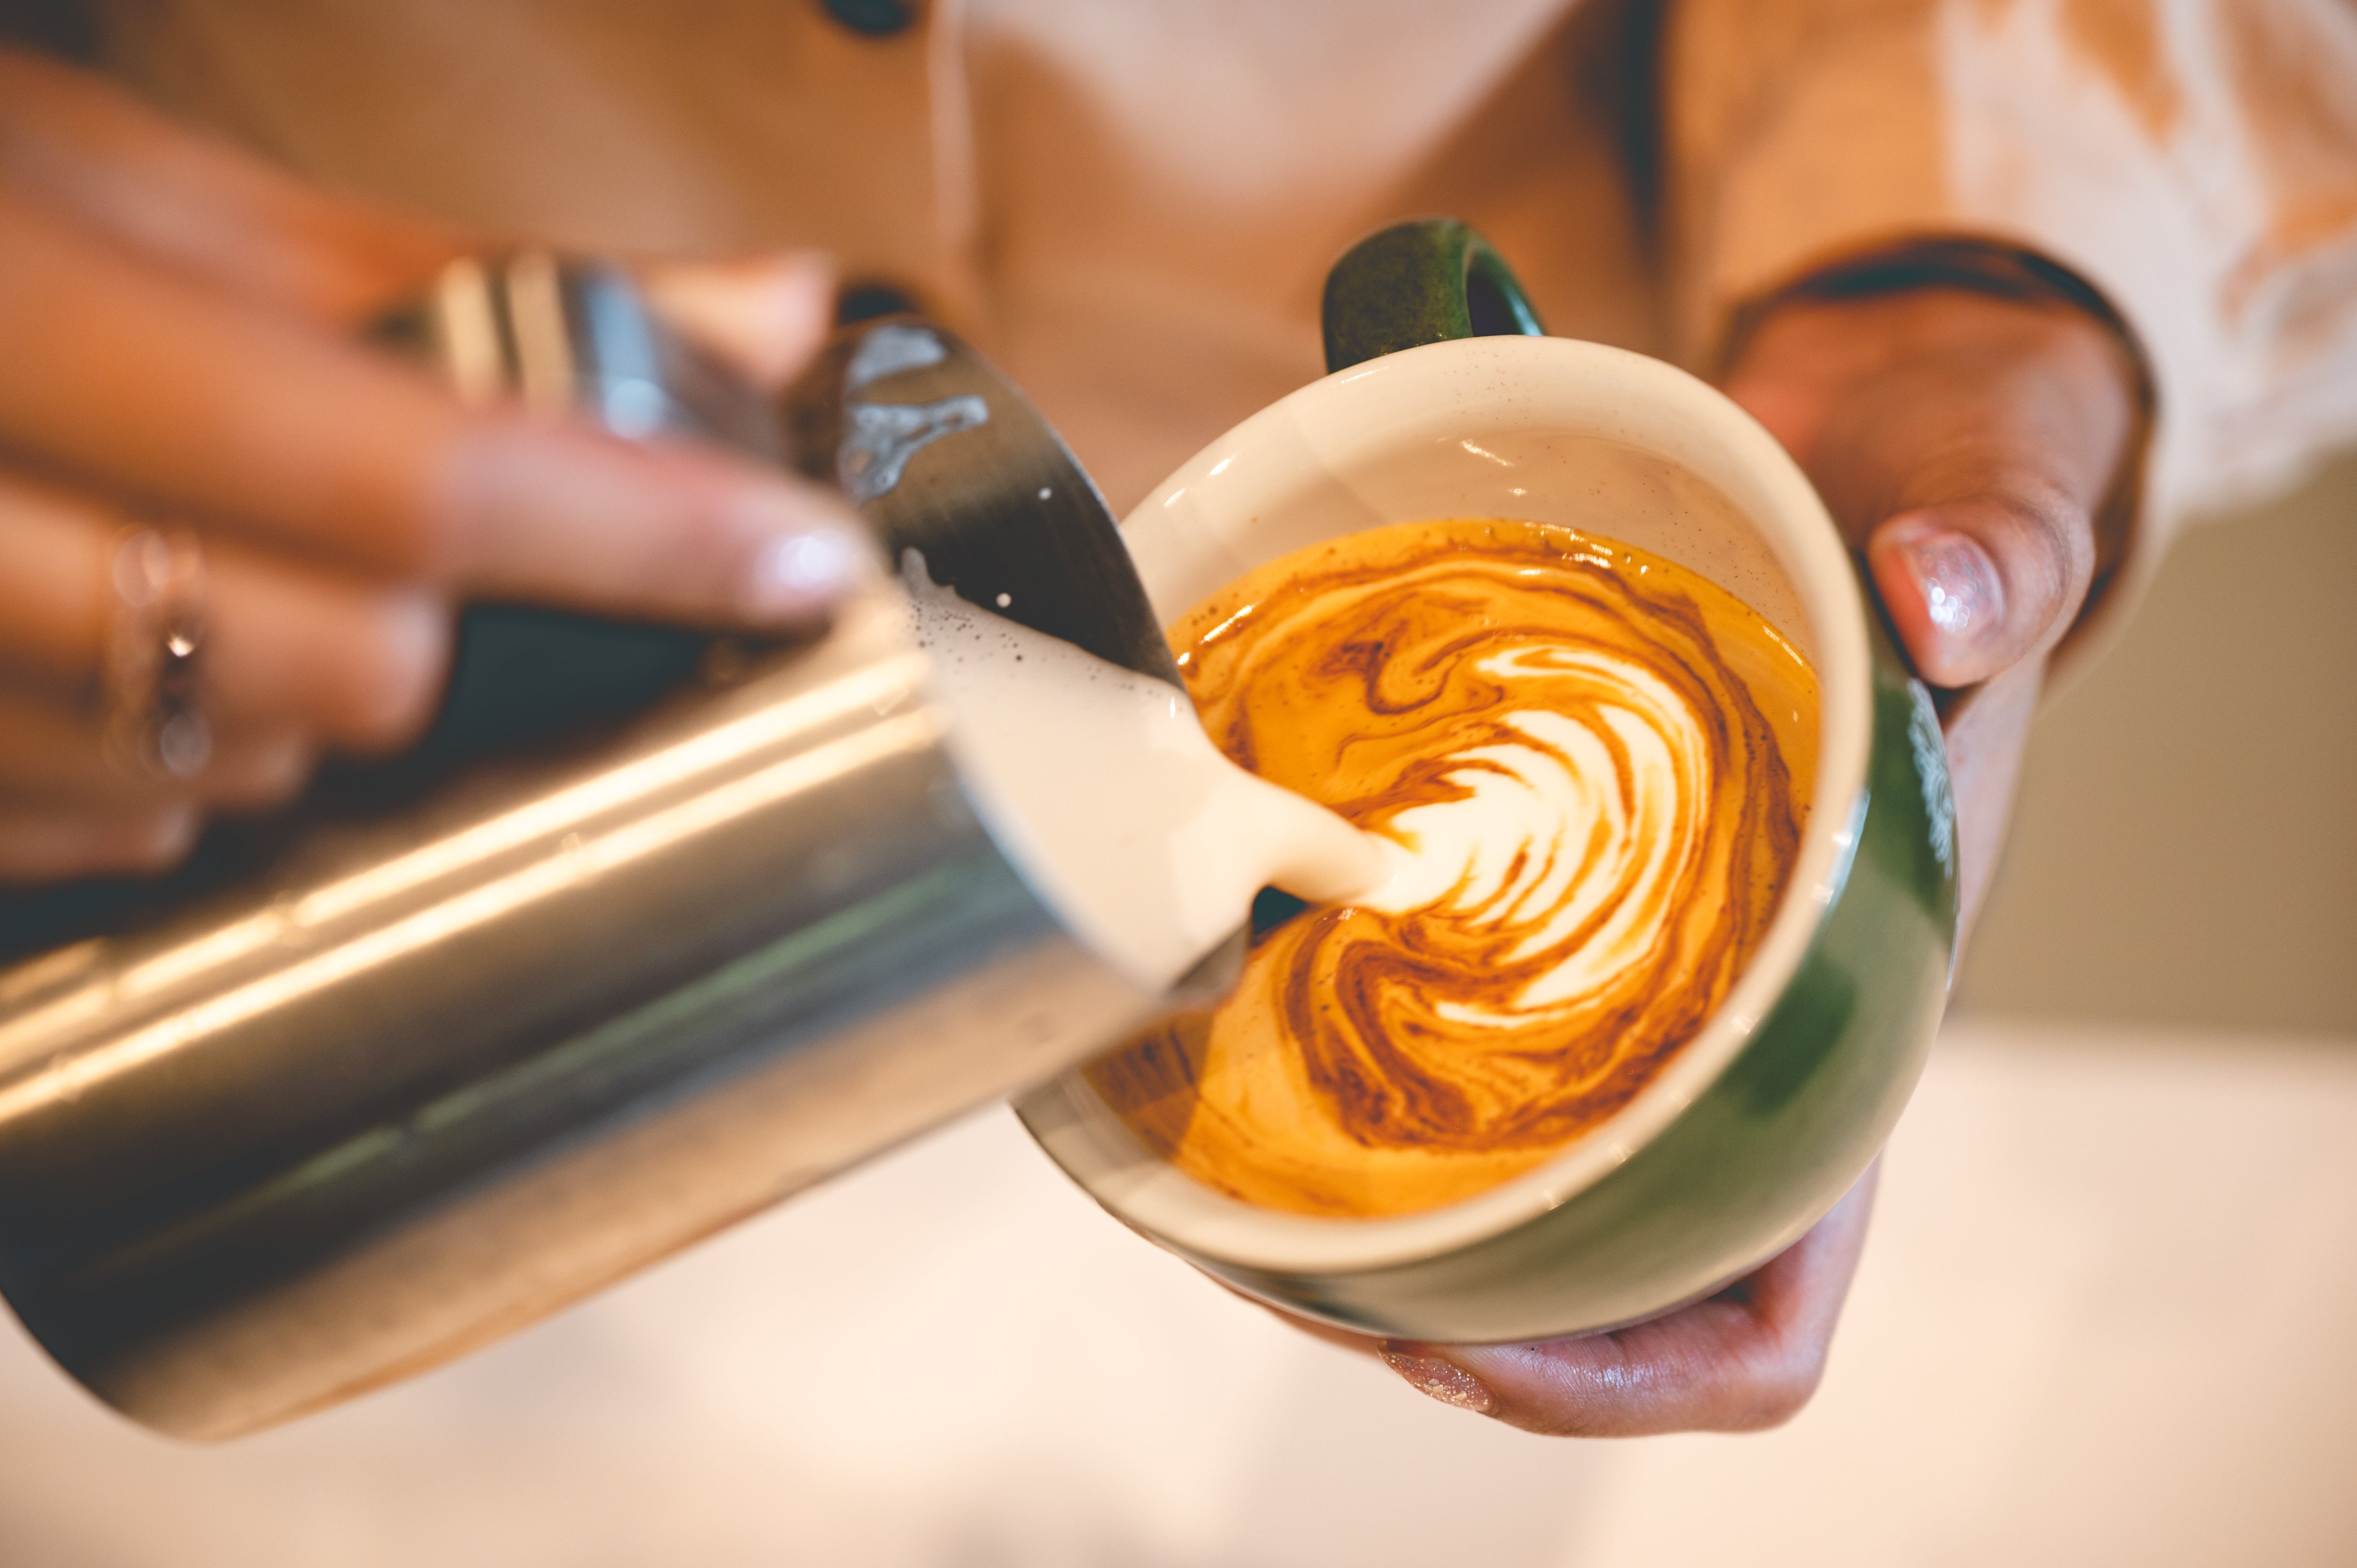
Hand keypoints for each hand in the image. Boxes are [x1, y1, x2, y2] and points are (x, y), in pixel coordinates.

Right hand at [0, 50, 857, 884]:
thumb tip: (753, 316)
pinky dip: (169, 760)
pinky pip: (119, 834)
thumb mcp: (121, 188)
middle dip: (418, 616)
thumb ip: (439, 272)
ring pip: (232, 769)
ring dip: (288, 689)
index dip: (631, 526)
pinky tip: (111, 647)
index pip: (404, 468)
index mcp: (10, 318)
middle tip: (375, 528)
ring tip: (199, 560)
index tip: (795, 558)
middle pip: (342, 661)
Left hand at [1354, 283, 2137, 1434]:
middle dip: (1441, 1318)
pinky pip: (1453, 1035)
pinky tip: (1251, 1022)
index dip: (1627, 1378)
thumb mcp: (1998, 531)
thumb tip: (1942, 594)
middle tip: (1285, 1271)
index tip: (1471, 1351)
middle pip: (1585, 1291)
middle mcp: (1727, 1046)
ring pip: (1500, 1188)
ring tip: (1235, 1199)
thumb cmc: (1953, 533)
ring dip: (1371, 1219)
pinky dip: (1352, 1061)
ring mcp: (1632, 988)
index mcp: (1840, 1038)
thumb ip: (1999, 559)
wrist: (1891, 466)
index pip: (1763, 1310)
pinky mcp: (1557, 906)